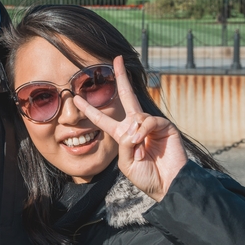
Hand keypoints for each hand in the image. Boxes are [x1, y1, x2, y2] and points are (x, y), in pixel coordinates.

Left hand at [73, 56, 187, 201]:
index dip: (89, 108)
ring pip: (136, 115)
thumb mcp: (125, 162)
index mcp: (123, 135)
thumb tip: (133, 126)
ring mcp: (151, 125)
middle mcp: (136, 126)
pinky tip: (144, 140)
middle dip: (121, 77)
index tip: (76, 97)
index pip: (103, 119)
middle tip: (116, 59)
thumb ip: (123, 143)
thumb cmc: (147, 177)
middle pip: (126, 96)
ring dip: (134, 133)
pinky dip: (144, 130)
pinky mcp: (165, 126)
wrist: (168, 185)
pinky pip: (149, 120)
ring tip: (139, 148)